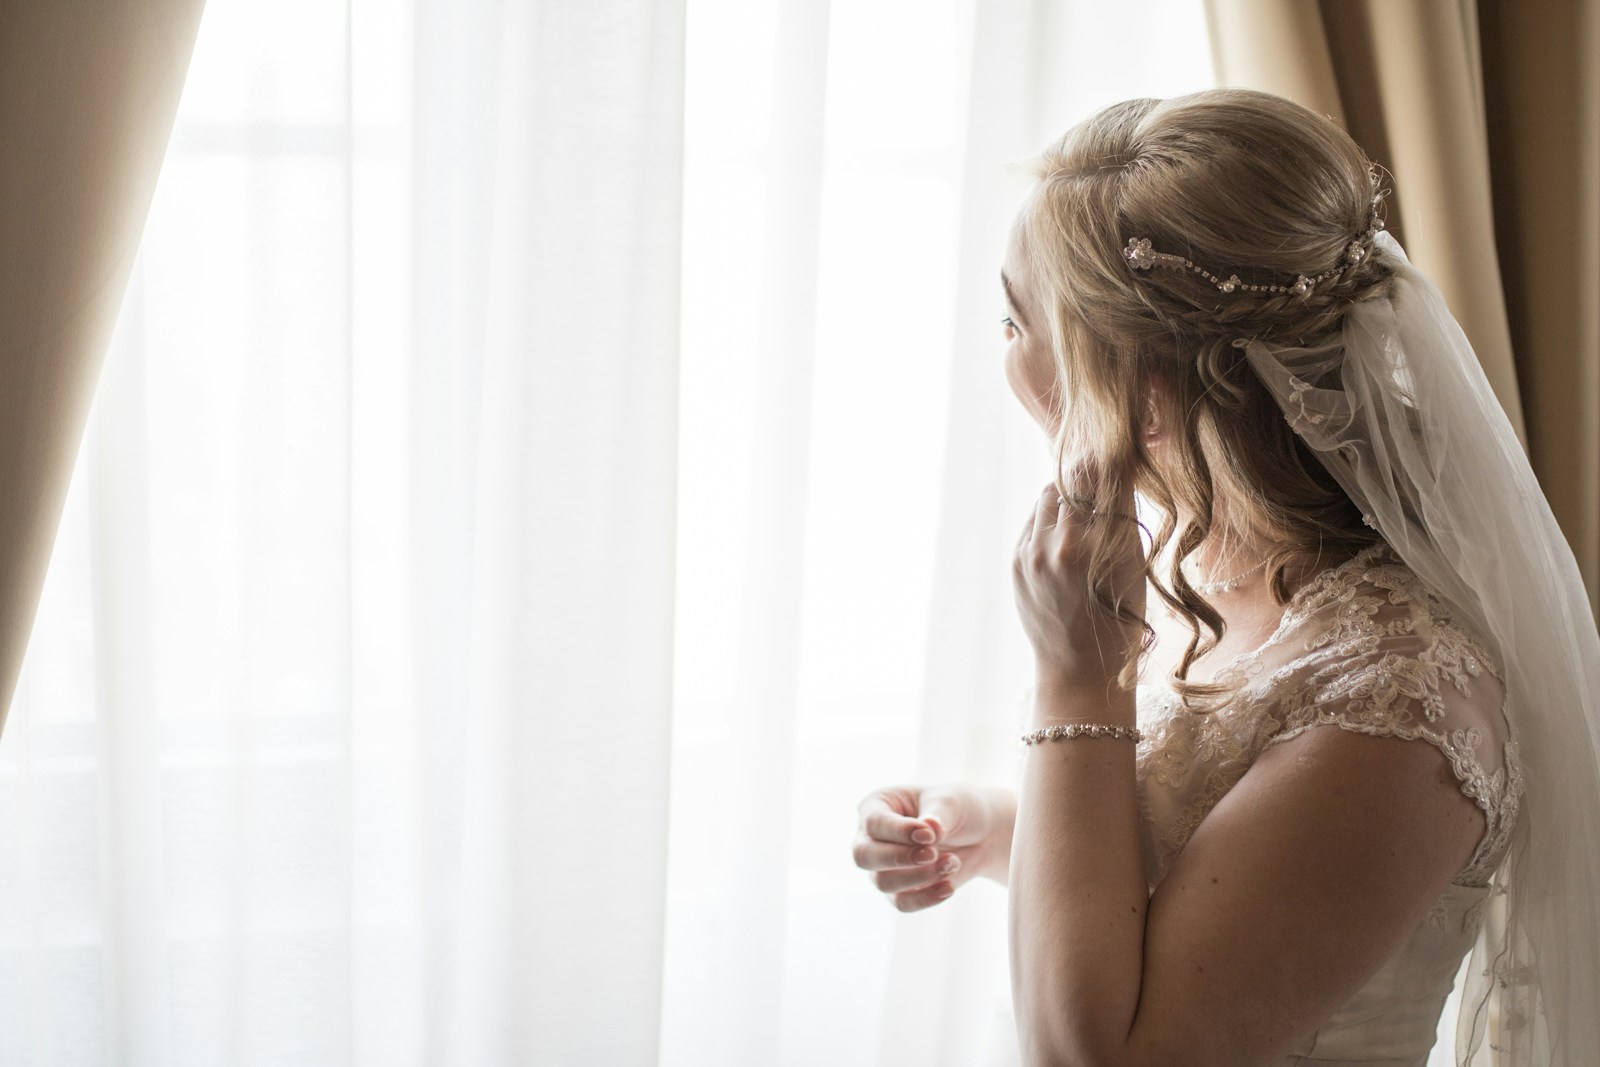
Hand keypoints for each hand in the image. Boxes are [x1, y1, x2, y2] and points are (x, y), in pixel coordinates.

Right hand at [853, 783, 998, 911]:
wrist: (980, 834)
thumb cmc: (956, 809)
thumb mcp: (950, 802)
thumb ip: (936, 816)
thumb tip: (927, 828)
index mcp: (877, 805)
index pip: (874, 822)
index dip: (899, 832)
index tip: (930, 835)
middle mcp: (872, 837)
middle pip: (864, 856)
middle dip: (898, 858)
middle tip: (932, 854)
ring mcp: (883, 867)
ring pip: (883, 882)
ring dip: (919, 876)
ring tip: (952, 863)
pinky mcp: (900, 891)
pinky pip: (902, 903)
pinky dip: (925, 898)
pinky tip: (949, 887)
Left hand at [1013, 471, 1145, 692]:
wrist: (1079, 668)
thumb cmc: (1118, 618)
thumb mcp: (1131, 567)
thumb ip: (1119, 519)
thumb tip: (1114, 470)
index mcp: (1094, 546)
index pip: (1102, 479)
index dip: (1112, 462)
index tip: (1119, 451)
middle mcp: (1058, 546)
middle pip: (1072, 481)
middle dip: (1088, 475)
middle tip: (1103, 472)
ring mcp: (1032, 554)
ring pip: (1047, 497)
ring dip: (1066, 495)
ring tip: (1084, 507)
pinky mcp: (1016, 562)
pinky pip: (1033, 522)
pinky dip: (1050, 519)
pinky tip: (1066, 532)